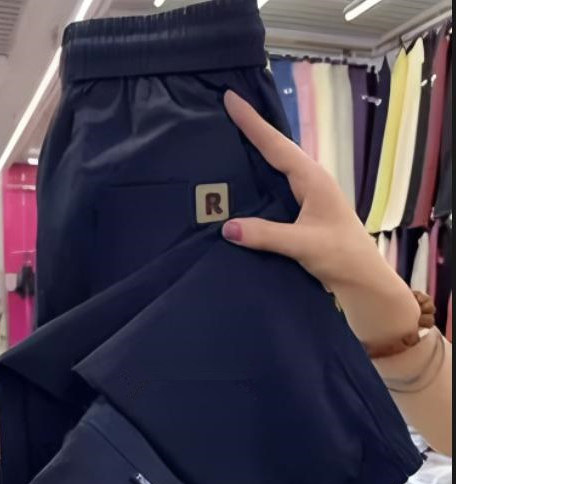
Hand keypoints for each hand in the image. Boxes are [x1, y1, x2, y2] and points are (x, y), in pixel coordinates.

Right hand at [221, 90, 418, 346]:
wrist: (363, 279)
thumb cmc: (341, 256)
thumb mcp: (303, 245)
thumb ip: (266, 235)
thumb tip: (227, 227)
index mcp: (312, 179)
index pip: (276, 145)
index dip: (252, 122)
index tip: (231, 98)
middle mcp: (311, 181)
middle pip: (276, 149)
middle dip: (253, 130)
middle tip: (226, 110)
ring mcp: (309, 196)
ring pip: (278, 167)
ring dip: (256, 153)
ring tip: (230, 139)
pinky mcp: (305, 212)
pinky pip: (278, 186)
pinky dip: (260, 178)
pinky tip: (246, 182)